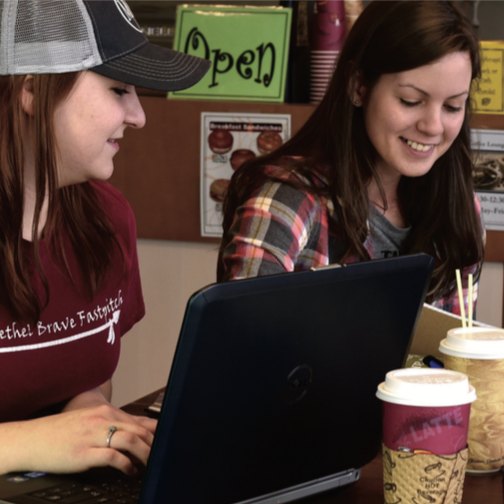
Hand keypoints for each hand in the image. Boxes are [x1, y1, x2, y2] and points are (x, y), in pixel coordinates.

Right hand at [0, 404, 156, 475]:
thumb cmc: (63, 431)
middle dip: (153, 444)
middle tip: (160, 456)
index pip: (139, 421)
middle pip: (139, 430)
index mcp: (105, 412)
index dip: (156, 433)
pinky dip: (127, 465)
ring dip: (145, 454)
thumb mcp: (91, 421)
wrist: (34, 438)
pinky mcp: (85, 453)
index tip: (165, 442)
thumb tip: (139, 431)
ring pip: (131, 441)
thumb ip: (114, 424)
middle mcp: (102, 420)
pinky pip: (114, 457)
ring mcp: (94, 436)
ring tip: (149, 464)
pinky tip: (130, 471)